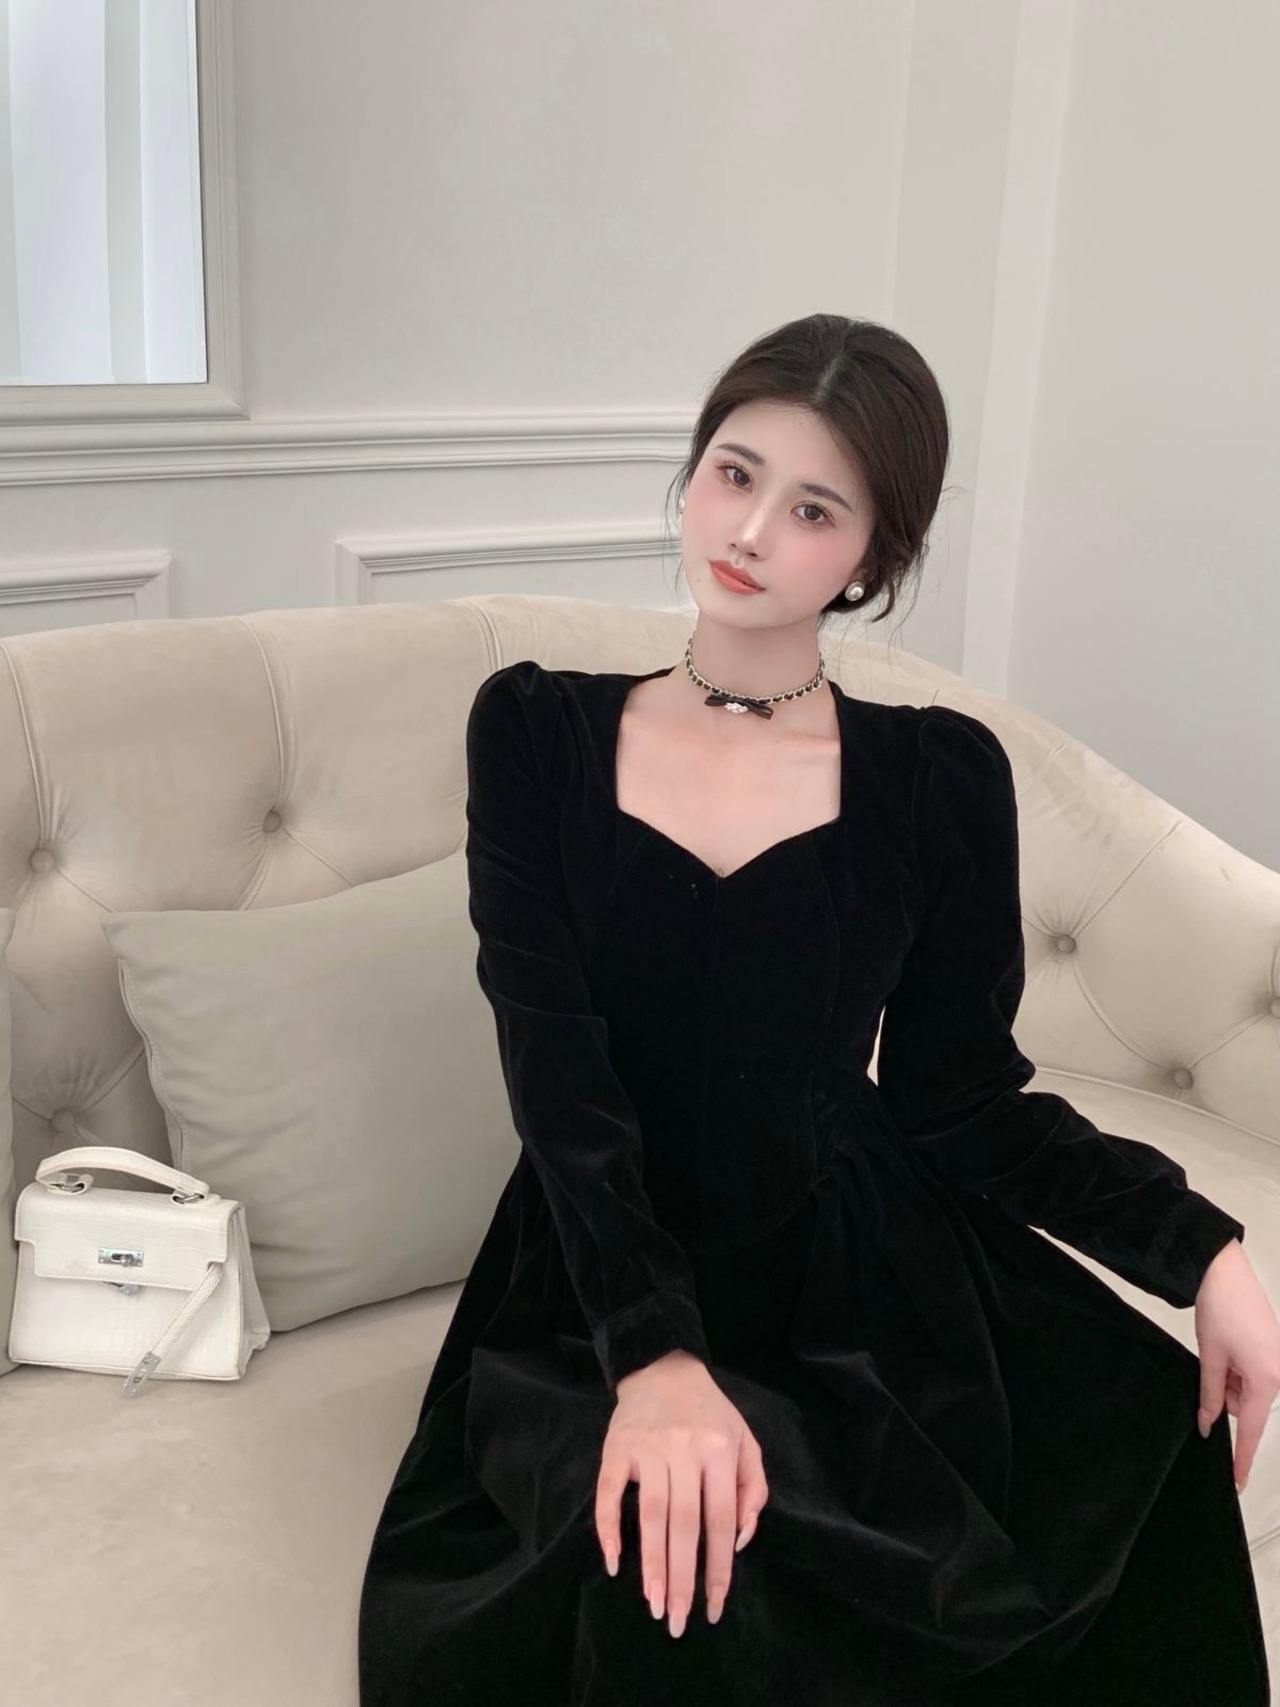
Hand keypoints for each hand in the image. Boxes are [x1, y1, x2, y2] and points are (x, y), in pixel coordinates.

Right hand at [594, 1349, 768, 1638]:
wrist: (663, 1367)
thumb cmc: (710, 1414)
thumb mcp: (746, 1441)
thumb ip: (753, 1488)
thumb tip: (740, 1541)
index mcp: (721, 1451)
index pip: (722, 1521)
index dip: (718, 1569)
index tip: (714, 1608)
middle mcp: (685, 1450)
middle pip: (684, 1525)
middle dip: (682, 1578)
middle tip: (677, 1622)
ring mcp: (648, 1448)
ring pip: (651, 1515)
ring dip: (651, 1564)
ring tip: (654, 1604)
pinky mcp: (617, 1447)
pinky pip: (608, 1493)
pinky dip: (608, 1528)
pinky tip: (613, 1562)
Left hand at [1194, 1238, 1279, 1491]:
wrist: (1225, 1271)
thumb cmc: (1220, 1309)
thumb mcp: (1210, 1357)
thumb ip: (1210, 1397)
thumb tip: (1208, 1425)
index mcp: (1267, 1380)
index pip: (1252, 1430)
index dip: (1243, 1457)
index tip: (1238, 1481)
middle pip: (1245, 1406)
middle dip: (1225, 1392)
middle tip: (1214, 1359)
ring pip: (1247, 1390)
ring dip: (1229, 1377)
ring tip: (1220, 1346)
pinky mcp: (1275, 1350)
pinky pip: (1253, 1373)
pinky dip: (1235, 1367)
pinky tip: (1227, 1343)